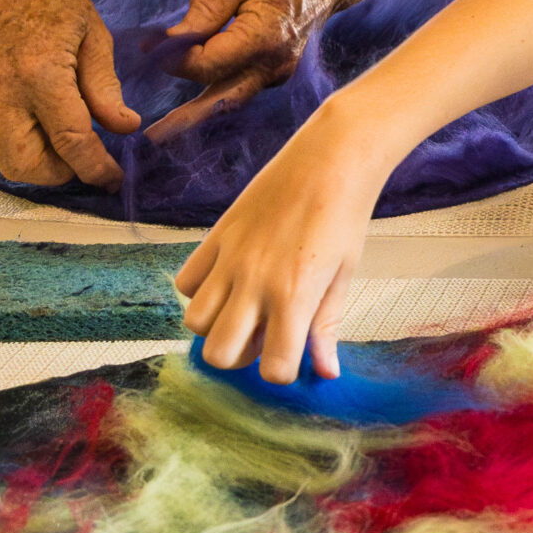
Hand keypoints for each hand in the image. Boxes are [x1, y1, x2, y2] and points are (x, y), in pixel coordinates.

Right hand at [0, 0, 139, 188]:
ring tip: (62, 135)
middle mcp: (1, 91)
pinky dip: (17, 146)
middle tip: (84, 156)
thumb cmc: (55, 1)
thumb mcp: (95, 37)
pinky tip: (38, 124)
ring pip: (6, 160)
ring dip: (39, 160)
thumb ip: (106, 89)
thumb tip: (124, 129)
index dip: (96, 168)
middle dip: (60, 172)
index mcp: (40, 73)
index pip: (70, 141)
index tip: (113, 177)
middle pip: (27, 165)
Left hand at [146, 0, 366, 138]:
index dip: (174, 58)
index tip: (150, 45)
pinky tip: (197, 45)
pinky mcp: (276, 71)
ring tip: (166, 123)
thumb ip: (208, 8)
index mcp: (266, 36)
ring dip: (198, 99)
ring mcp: (278, 71)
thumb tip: (172, 40)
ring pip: (229, 95)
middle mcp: (275, 63)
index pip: (208, 63)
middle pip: (221, 98)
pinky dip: (214, 76)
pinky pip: (239, 81)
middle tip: (154, 134)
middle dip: (187, 117)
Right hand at [175, 107, 385, 378]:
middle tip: (262, 334)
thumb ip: (327, 326)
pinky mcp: (216, 236)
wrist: (331, 158)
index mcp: (295, 296)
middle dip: (239, 356)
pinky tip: (227, 279)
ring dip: (216, 325)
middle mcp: (256, 282)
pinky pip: (186, 281)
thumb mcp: (343, 275)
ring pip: (194, 321)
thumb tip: (325, 373)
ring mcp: (230, 258)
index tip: (291, 353)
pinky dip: (200, 290)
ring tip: (243, 307)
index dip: (281, 370)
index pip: (272, 368)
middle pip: (219, 354)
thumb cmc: (345, 216)